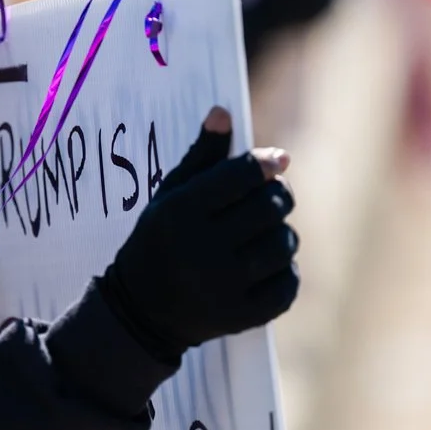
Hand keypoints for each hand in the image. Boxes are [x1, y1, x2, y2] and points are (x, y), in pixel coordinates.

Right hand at [97, 108, 298, 361]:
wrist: (142, 311)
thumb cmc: (160, 241)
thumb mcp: (169, 196)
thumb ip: (201, 156)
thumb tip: (223, 113)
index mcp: (180, 214)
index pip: (240, 176)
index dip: (265, 163)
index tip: (277, 161)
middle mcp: (201, 250)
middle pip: (270, 207)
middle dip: (279, 195)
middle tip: (273, 196)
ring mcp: (224, 287)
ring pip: (284, 243)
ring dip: (282, 233)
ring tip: (267, 232)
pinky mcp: (242, 317)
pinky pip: (288, 284)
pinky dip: (285, 271)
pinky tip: (268, 265)